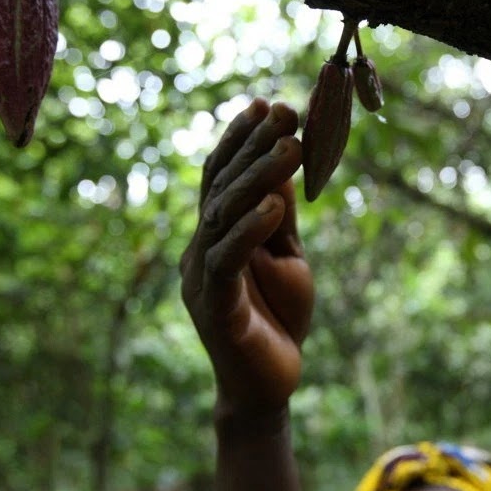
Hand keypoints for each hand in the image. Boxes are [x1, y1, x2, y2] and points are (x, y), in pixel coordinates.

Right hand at [179, 98, 312, 432]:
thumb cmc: (278, 321)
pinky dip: (250, 229)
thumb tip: (284, 161)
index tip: (267, 102)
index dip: (240, 139)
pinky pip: (228, 260)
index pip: (221, 178)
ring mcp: (201, 278)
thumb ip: (280, 218)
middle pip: (220, 187)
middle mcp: (199, 251)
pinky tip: (274, 205)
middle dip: (253, 146)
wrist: (270, 388)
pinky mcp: (215, 306)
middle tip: (284, 111)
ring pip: (223, 216)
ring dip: (259, 177)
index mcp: (214, 236)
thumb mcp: (289, 259)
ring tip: (292, 144)